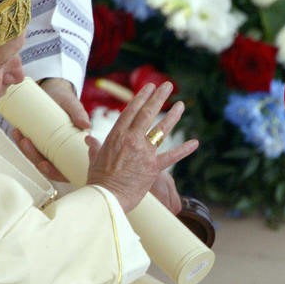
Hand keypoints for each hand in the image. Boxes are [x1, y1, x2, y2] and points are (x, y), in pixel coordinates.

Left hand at [11, 78, 90, 181]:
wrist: (55, 89)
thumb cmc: (67, 99)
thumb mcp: (74, 105)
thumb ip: (80, 114)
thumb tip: (87, 126)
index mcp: (73, 150)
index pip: (64, 170)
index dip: (53, 172)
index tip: (43, 164)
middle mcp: (60, 151)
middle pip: (46, 164)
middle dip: (33, 157)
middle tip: (25, 142)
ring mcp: (48, 146)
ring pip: (36, 155)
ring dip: (25, 149)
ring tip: (18, 134)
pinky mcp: (38, 139)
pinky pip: (29, 145)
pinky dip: (21, 141)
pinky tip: (15, 132)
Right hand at [86, 82, 198, 211]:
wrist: (106, 198)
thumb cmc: (97, 181)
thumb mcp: (94, 160)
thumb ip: (94, 147)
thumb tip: (89, 140)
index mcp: (116, 135)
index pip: (131, 111)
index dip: (141, 97)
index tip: (149, 87)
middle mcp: (131, 139)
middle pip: (148, 113)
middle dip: (159, 97)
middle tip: (168, 86)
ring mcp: (144, 152)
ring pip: (161, 129)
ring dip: (173, 116)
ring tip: (181, 105)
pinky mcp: (154, 167)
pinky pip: (172, 156)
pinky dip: (184, 149)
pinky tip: (195, 142)